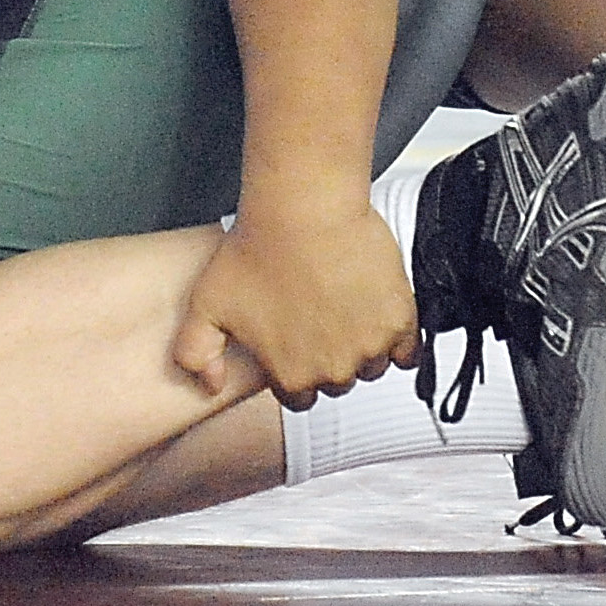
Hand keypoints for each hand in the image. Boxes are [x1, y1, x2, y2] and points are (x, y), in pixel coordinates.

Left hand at [170, 198, 418, 408]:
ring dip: (362, 347)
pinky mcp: (400, 320)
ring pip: (372, 365)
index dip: (295, 369)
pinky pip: (408, 351)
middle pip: (337, 381)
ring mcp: (371, 346)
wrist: (304, 208)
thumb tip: (212, 385)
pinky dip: (398, 340)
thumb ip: (197, 354)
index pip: (299, 397)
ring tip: (345, 308)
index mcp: (291, 375)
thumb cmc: (257, 249)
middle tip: (318, 317)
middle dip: (328, 357)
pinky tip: (379, 315)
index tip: (294, 343)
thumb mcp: (205, 305)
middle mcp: (334, 370)